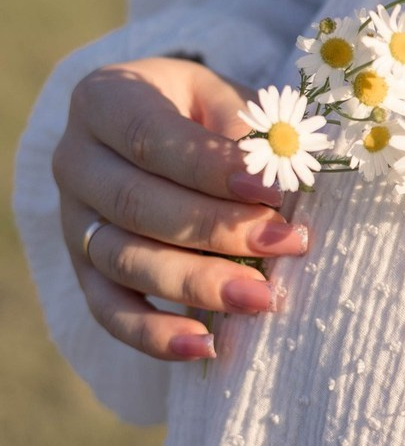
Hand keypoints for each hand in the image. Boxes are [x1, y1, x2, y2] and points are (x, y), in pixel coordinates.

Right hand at [51, 57, 309, 360]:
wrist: (161, 126)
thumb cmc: (207, 111)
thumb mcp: (228, 97)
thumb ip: (249, 131)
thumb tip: (289, 177)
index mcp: (107, 100)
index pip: (151, 138)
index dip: (212, 168)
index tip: (273, 191)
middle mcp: (77, 160)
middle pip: (137, 204)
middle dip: (218, 231)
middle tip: (285, 245)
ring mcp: (74, 220)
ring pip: (124, 260)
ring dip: (197, 285)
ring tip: (262, 298)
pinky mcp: (85, 270)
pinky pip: (109, 310)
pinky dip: (153, 335)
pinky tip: (205, 347)